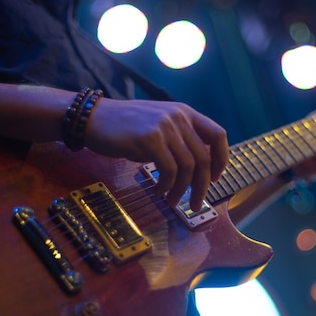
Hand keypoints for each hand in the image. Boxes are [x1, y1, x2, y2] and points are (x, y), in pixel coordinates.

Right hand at [84, 98, 228, 210]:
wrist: (94, 118)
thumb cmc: (125, 127)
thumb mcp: (159, 125)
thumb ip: (179, 140)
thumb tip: (196, 169)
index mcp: (185, 112)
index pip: (218, 134)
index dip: (221, 159)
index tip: (215, 178)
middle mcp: (178, 117)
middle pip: (204, 157)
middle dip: (202, 186)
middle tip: (196, 203)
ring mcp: (165, 127)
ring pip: (188, 167)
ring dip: (182, 190)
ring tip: (173, 202)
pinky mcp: (150, 139)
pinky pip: (169, 170)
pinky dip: (167, 186)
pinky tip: (159, 191)